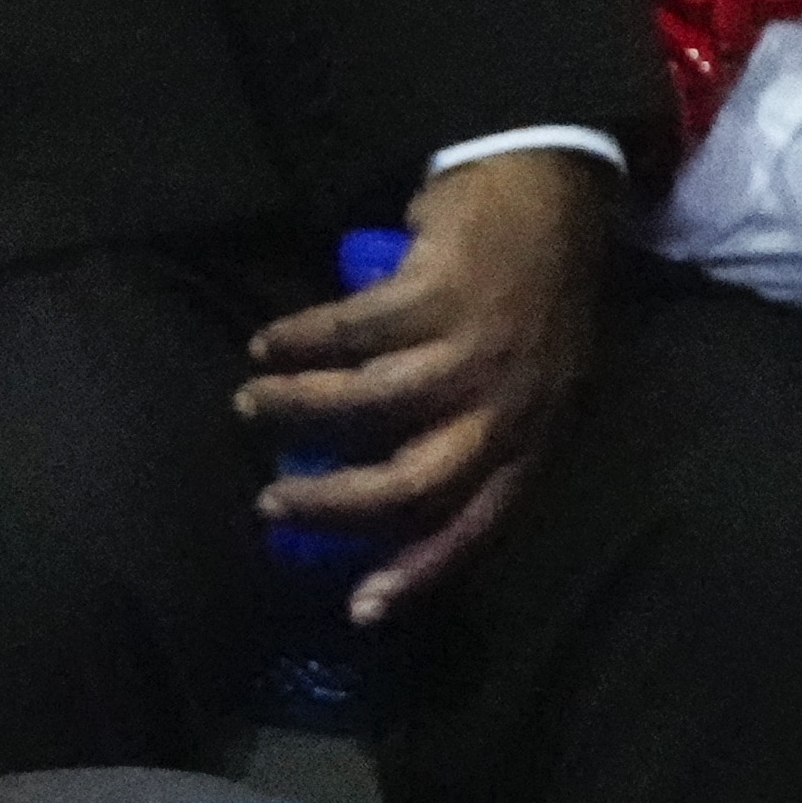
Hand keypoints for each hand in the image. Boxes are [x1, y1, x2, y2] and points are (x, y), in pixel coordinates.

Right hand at [233, 143, 613, 626]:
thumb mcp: (519, 382)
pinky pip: (348, 331)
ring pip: (369, 401)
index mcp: (533, 435)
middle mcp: (511, 401)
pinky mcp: (438, 292)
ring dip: (297, 406)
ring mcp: (477, 345)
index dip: (417, 571)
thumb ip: (464, 435)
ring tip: (251, 401)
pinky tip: (268, 344)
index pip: (477, 522)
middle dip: (333, 502)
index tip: (358, 610)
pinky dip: (297, 340)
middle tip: (270, 503)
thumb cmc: (524, 300)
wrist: (550, 192)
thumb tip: (366, 494)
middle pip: (413, 479)